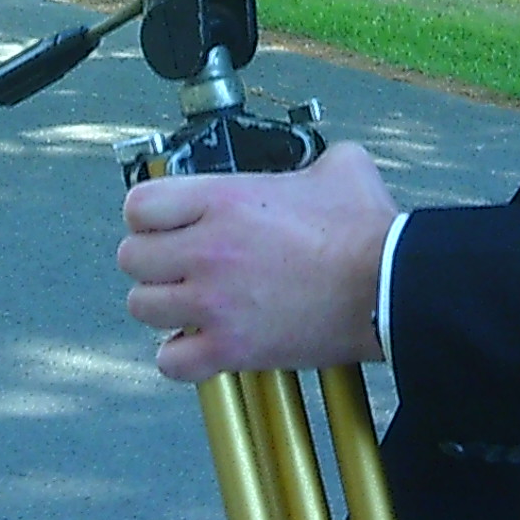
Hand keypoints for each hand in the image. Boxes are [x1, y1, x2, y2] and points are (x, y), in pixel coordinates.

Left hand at [120, 140, 397, 382]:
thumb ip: (313, 158)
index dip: (147, 214)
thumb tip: (320, 162)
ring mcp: (215, 302)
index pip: (139, 205)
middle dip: (151, 260)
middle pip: (131, 257)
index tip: (162, 222)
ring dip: (161, 304)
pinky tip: (198, 342)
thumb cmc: (366, 230)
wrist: (387, 285)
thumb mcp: (340, 166)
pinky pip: (170, 361)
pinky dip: (178, 355)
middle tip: (175, 263)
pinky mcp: (232, 348)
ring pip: (142, 307)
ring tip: (186, 301)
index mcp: (223, 200)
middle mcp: (207, 249)